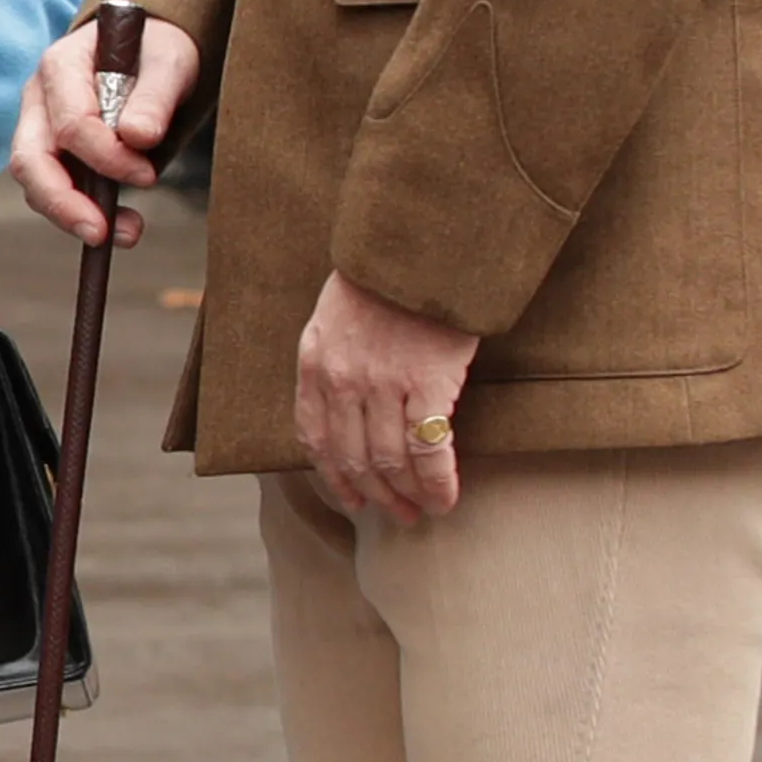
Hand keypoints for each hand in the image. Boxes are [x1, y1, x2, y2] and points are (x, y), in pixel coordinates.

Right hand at [7, 11, 195, 247]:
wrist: (151, 49)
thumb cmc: (156, 49)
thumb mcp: (169, 62)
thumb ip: (155, 97)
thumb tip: (139, 137)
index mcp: (61, 66)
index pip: (70, 124)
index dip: (107, 158)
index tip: (147, 175)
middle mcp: (41, 99)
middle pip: (30, 159)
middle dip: (63, 202)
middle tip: (100, 232)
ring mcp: (42, 128)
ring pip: (35, 182)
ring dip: (74, 215)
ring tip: (126, 233)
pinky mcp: (55, 154)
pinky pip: (56, 190)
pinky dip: (84, 212)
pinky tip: (121, 225)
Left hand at [292, 271, 476, 524]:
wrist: (419, 246)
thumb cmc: (383, 280)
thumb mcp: (335, 317)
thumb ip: (333, 361)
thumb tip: (347, 413)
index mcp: (314, 360)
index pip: (314, 437)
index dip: (334, 477)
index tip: (353, 498)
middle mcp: (341, 378)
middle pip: (353, 458)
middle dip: (375, 495)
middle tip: (398, 516)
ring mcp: (382, 383)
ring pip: (390, 462)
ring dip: (408, 497)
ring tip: (424, 512)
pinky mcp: (426, 383)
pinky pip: (429, 450)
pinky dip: (438, 483)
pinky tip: (448, 497)